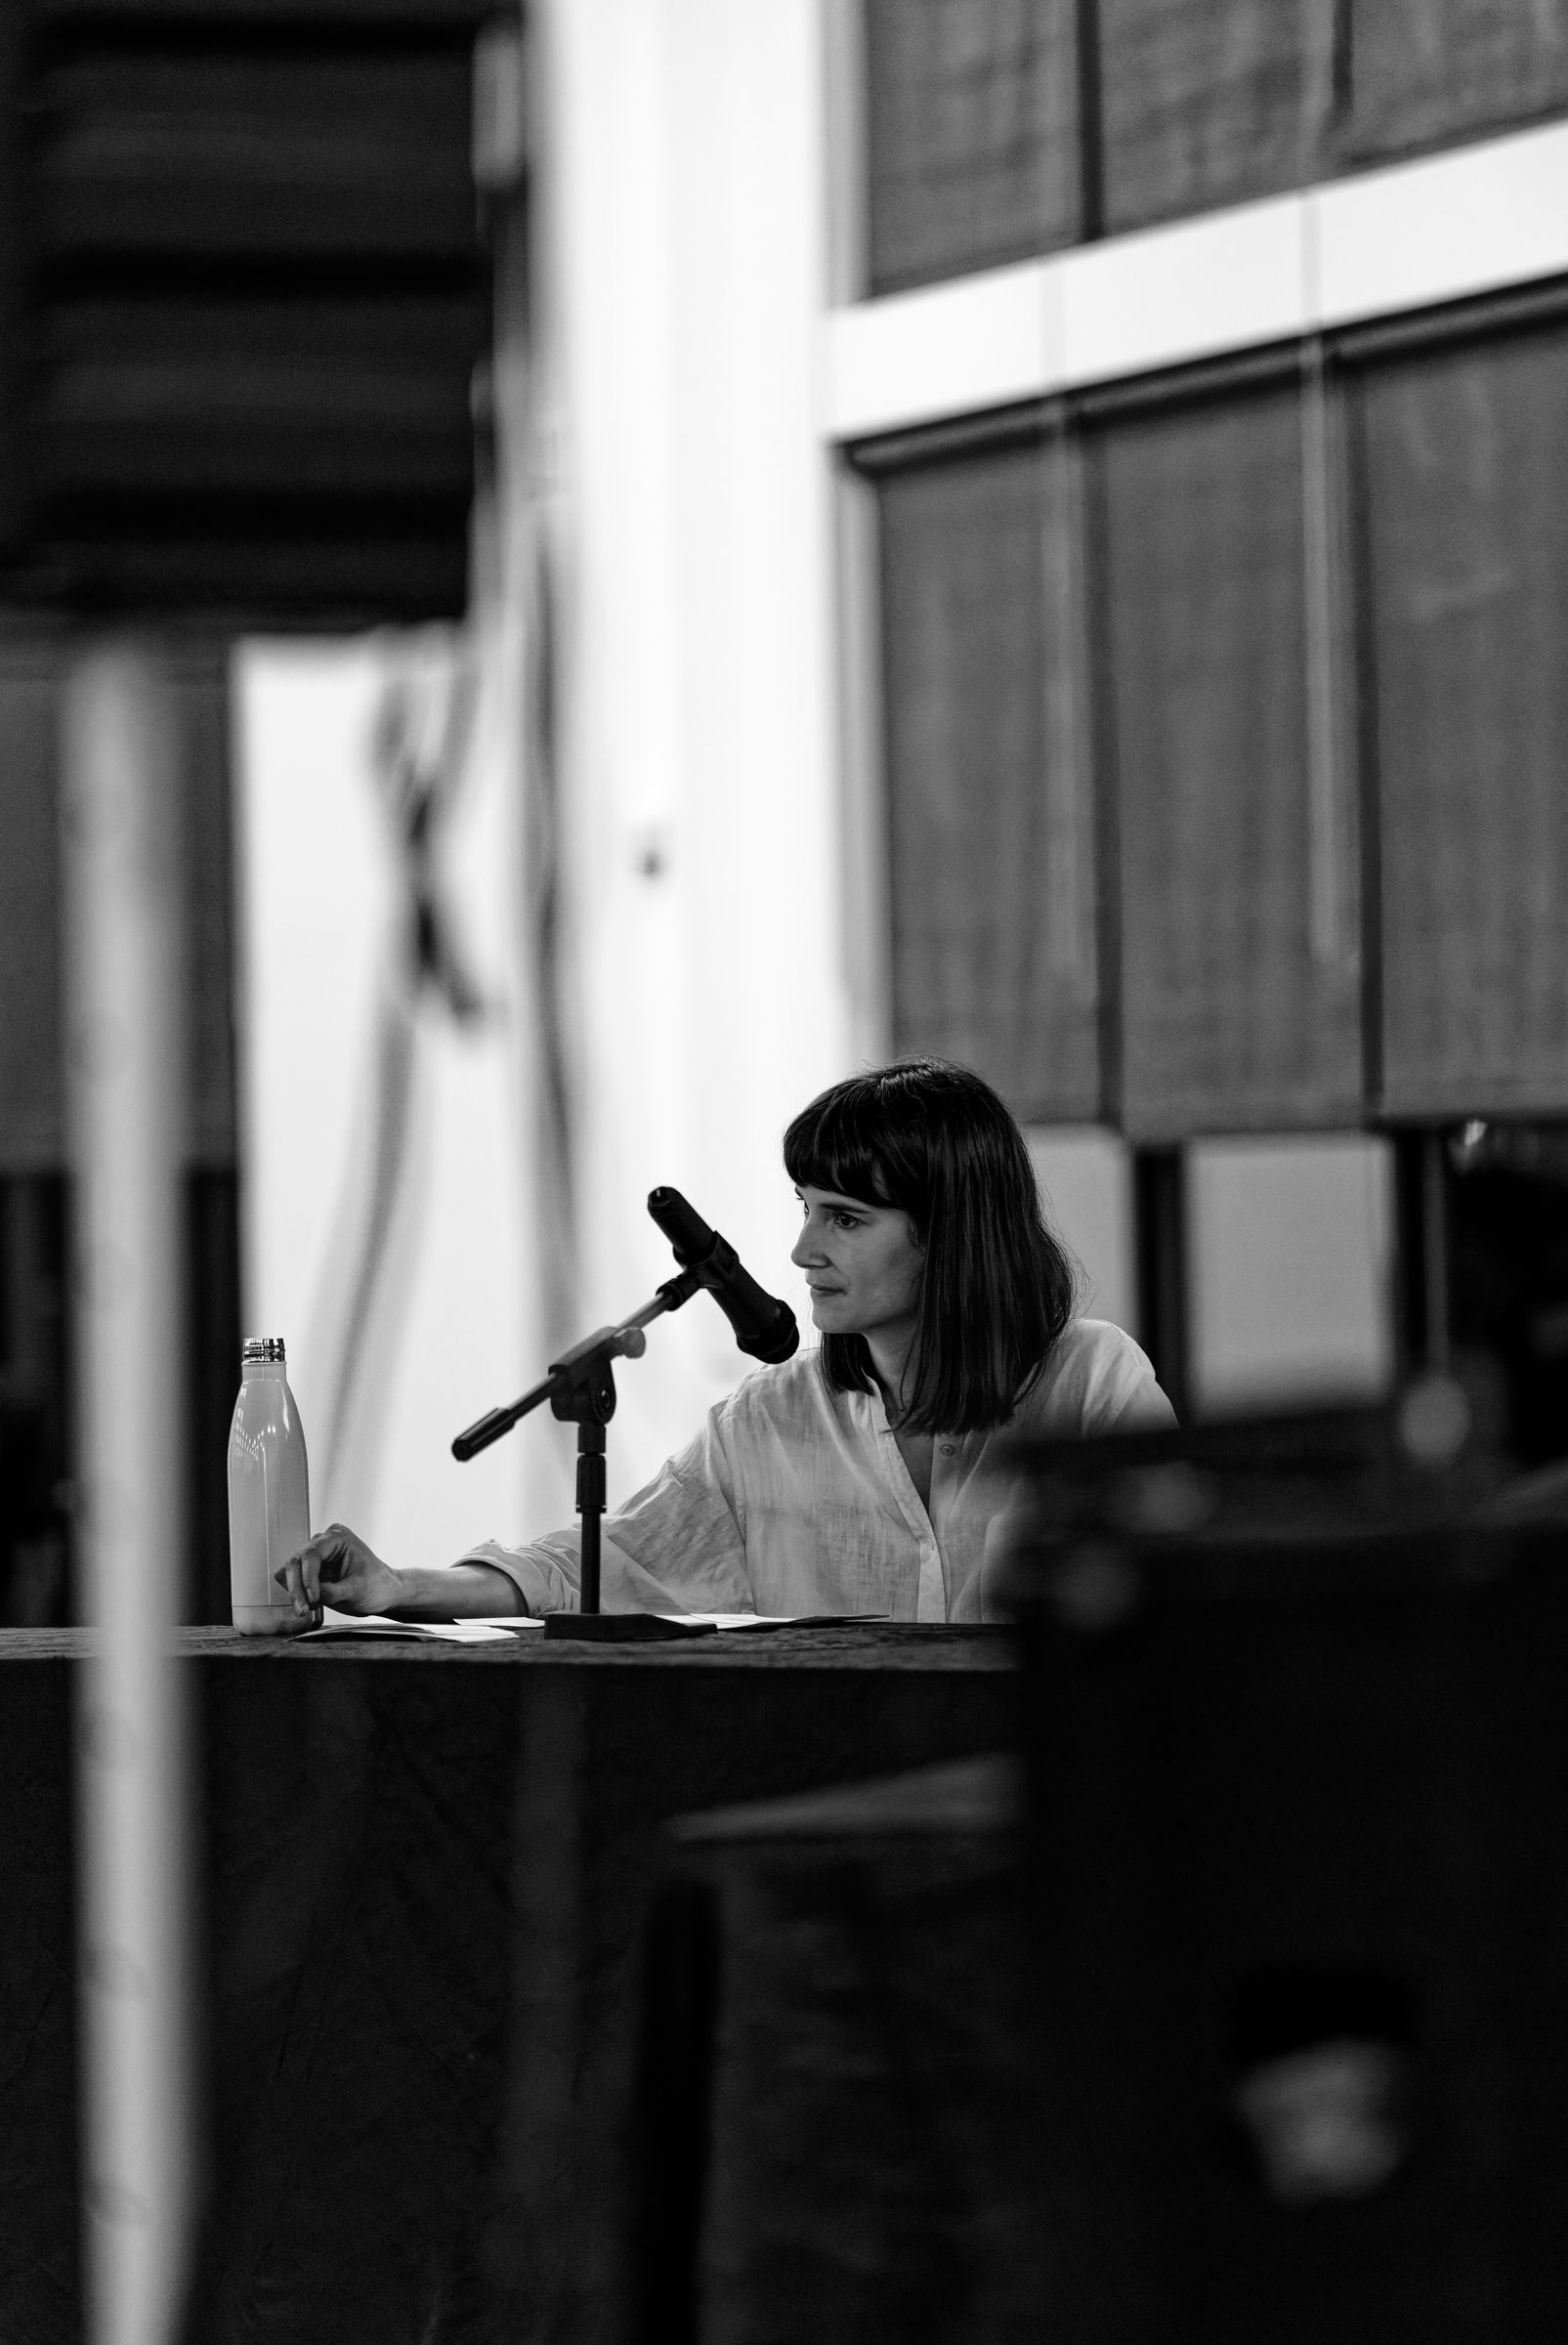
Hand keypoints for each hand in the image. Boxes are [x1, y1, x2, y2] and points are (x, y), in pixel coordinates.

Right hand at [275, 1523, 400, 1619]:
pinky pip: (294, 1580)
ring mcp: (317, 1556)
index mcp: (338, 1537)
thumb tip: (307, 1595)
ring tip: (305, 1609)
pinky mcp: (312, 1571)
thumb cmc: (378, 1586)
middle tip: (302, 1609)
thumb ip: (331, 1591)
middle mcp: (324, 1542)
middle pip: (296, 1562)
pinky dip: (296, 1593)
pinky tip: (308, 1605)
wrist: (384, 1593)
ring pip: (291, 1571)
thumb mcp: (356, 1590)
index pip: (311, 1554)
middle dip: (296, 1587)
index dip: (307, 1578)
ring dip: (294, 1592)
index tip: (312, 1599)